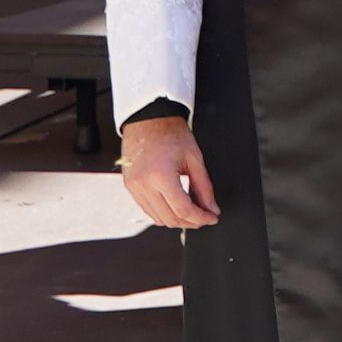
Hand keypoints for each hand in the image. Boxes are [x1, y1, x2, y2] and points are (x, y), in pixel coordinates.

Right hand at [117, 114, 218, 231]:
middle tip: (205, 216)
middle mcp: (143, 185)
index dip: (200, 218)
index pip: (183, 209)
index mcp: (161, 177)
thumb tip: (212, 209)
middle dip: (190, 222)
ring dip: (176, 220)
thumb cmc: (171, 133)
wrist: (148, 119)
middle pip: (169, 218)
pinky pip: (147, 209)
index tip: (212, 218)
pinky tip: (176, 206)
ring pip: (157, 218)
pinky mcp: (129, 187)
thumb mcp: (194, 158)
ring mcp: (133, 188)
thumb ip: (204, 187)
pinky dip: (163, 212)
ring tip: (193, 212)